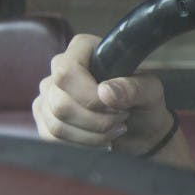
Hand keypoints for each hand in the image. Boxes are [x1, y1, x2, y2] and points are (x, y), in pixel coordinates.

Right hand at [32, 34, 175, 156]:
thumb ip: (133, 88)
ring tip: (115, 129)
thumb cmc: (144, 102)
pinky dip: (81, 145)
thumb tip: (105, 93)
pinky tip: (100, 140)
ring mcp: (48, 93)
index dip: (88, 96)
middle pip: (60, 102)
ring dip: (91, 135)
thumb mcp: (151, 91)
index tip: (116, 106)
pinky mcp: (44, 117)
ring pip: (56, 124)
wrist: (141, 128)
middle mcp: (60, 67)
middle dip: (96, 121)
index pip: (67, 71)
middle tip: (121, 118)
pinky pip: (51, 137)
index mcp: (83, 49)